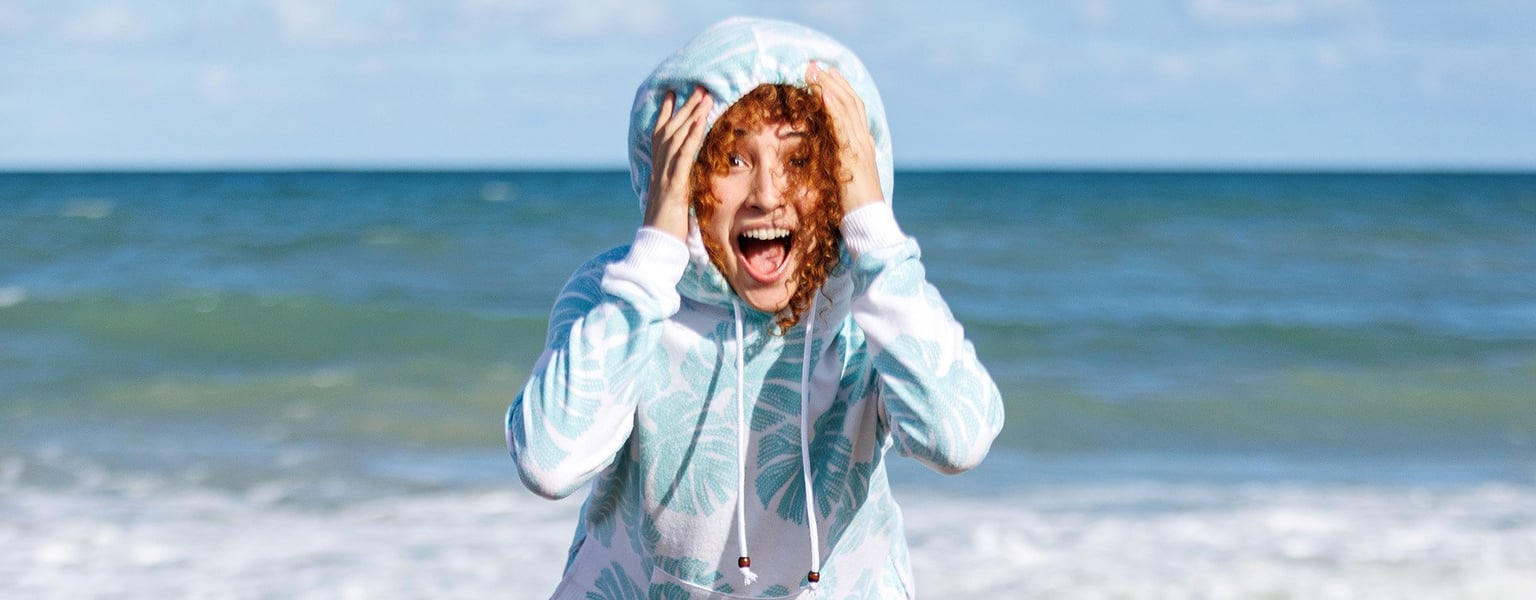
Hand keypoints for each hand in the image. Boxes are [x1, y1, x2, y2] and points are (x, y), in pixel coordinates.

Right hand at [645, 87, 712, 241]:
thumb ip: (680, 187)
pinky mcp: (674, 187)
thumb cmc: (667, 229)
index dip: (665, 114)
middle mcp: (659, 170)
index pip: (660, 137)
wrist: (656, 247)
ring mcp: (665, 177)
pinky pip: (683, 157)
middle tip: (697, 87)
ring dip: (690, 115)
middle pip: (670, 131)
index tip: (671, 94)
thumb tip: (688, 179)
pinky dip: (691, 137)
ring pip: (676, 138)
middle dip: (684, 107)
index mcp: (659, 172)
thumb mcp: (675, 203)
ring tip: (704, 97)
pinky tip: (700, 122)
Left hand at [809, 63, 883, 212]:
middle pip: (851, 102)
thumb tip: (825, 156)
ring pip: (847, 108)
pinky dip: (833, 106)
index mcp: (863, 145)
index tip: (826, 74)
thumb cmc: (853, 206)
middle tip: (815, 65)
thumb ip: (838, 163)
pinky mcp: (852, 155)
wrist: (868, 220)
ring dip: (829, 86)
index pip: (854, 109)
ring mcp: (860, 147)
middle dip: (833, 81)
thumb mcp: (844, 178)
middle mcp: (864, 141)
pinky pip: (842, 125)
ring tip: (813, 71)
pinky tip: (822, 93)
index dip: (840, 90)